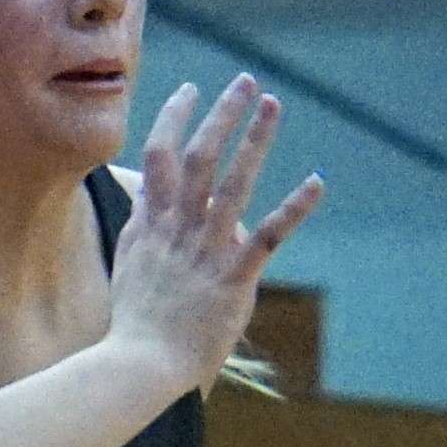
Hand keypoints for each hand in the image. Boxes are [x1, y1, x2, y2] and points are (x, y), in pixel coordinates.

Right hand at [107, 76, 324, 395]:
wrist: (140, 366)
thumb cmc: (136, 323)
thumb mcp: (129, 264)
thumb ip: (141, 223)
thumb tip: (143, 189)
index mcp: (152, 226)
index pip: (159, 157)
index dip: (175, 118)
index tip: (191, 90)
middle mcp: (178, 231)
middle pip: (198, 158)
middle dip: (222, 116)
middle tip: (245, 81)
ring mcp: (206, 253)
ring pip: (232, 185)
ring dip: (254, 141)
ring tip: (273, 105)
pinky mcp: (233, 279)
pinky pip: (267, 236)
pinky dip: (293, 208)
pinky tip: (316, 183)